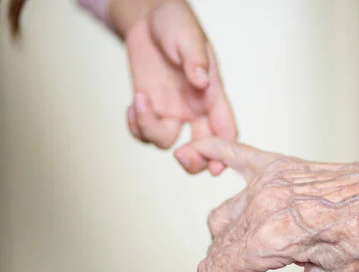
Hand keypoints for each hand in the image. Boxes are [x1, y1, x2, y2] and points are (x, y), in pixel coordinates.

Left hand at [122, 0, 235, 174]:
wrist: (149, 18)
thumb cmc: (176, 24)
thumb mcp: (188, 37)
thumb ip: (195, 59)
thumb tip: (201, 81)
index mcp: (212, 95)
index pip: (225, 129)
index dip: (224, 151)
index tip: (216, 167)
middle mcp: (195, 109)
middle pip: (202, 148)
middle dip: (194, 160)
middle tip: (180, 155)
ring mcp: (172, 111)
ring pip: (167, 143)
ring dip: (150, 129)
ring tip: (139, 99)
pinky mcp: (151, 108)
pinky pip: (145, 133)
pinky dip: (136, 127)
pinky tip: (133, 104)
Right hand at [191, 121, 358, 271]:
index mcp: (272, 238)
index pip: (216, 271)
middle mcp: (262, 205)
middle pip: (216, 248)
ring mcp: (268, 182)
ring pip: (221, 217)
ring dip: (221, 247)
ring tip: (241, 270)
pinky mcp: (278, 167)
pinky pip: (232, 155)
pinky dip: (208, 156)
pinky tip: (190, 155)